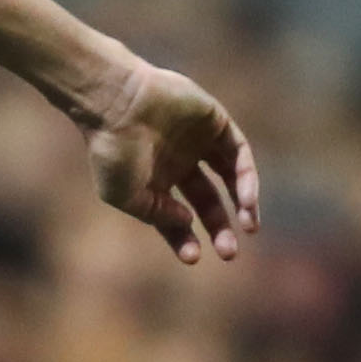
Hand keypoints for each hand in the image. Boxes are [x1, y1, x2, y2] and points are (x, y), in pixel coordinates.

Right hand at [78, 60, 259, 265]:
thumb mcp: (124, 195)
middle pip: (207, 200)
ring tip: (249, 227)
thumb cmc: (111, 150)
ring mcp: (198, 142)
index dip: (185, 238)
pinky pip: (239, 154)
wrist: (116, 103)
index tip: (194, 257)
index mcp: (153, 180)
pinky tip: (246, 200)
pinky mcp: (216, 122)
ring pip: (229, 177)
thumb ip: (155, 214)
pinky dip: (246, 178)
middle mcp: (178, 162)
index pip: (175, 215)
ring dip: (243, 203)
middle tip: (229, 253)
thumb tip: (187, 221)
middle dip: (219, 227)